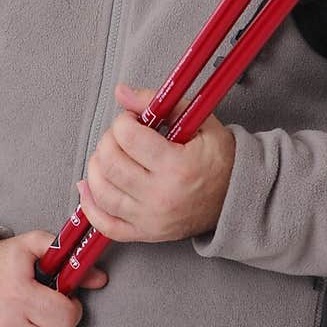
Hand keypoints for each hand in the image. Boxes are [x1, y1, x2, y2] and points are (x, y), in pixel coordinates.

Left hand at [77, 82, 235, 243]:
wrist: (236, 198)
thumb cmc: (220, 160)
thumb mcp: (200, 121)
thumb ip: (161, 102)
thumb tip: (122, 93)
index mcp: (177, 166)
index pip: (129, 137)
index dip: (124, 121)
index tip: (132, 120)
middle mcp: (161, 196)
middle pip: (111, 163)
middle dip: (109, 141)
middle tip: (121, 136)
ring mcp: (150, 219)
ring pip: (102, 191)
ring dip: (97, 166)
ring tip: (109, 155)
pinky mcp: (145, 233)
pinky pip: (105, 224)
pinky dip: (90, 204)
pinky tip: (90, 186)